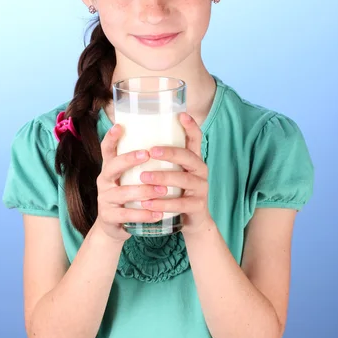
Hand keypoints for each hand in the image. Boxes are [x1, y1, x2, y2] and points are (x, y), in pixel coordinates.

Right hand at [95, 123, 167, 243]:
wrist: (114, 227)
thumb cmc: (128, 197)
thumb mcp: (128, 179)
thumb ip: (140, 165)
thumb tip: (163, 141)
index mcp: (109, 169)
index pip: (106, 150)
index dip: (111, 137)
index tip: (120, 125)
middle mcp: (104, 181)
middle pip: (112, 167)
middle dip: (129, 159)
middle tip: (148, 154)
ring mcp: (104, 200)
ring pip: (123, 192)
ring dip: (144, 191)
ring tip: (163, 190)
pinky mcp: (109, 217)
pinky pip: (127, 215)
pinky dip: (144, 215)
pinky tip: (158, 214)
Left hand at [140, 112, 213, 235]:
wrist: (193, 222)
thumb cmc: (176, 192)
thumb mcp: (173, 173)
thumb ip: (162, 159)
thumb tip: (136, 139)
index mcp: (194, 160)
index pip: (196, 139)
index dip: (191, 126)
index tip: (181, 115)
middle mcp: (200, 171)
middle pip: (189, 157)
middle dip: (170, 153)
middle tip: (151, 151)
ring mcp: (201, 189)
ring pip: (184, 180)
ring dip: (163, 177)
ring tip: (143, 177)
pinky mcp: (197, 207)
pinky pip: (180, 204)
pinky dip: (163, 204)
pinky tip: (147, 203)